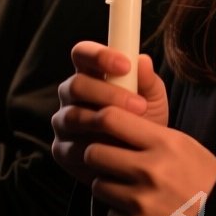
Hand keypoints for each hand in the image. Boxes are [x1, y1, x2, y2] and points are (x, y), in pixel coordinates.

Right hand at [52, 41, 167, 183]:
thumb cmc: (145, 121)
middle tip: (138, 105)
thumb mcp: (153, 100)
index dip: (99, 55)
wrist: (142, 162)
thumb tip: (143, 60)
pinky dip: (94, 148)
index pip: (82, 53)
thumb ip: (148, 81)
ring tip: (132, 128)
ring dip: (104, 121)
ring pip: (73, 116)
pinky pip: (71, 147)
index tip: (126, 65)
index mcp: (90, 73)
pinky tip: (115, 150)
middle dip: (107, 93)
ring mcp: (63, 122)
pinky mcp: (62, 150)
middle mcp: (71, 94)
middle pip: (75, 85)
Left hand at [82, 98, 215, 215]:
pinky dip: (120, 214)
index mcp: (163, 143)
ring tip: (131, 188)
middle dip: (98, 156)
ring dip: (109, 186)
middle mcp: (150, 170)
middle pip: (94, 153)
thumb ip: (147, 132)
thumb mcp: (181, 144)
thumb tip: (109, 117)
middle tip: (110, 160)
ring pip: (98, 185)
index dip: (99, 121)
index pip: (111, 119)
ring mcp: (141, 202)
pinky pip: (110, 214)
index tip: (100, 127)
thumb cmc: (200, 177)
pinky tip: (141, 212)